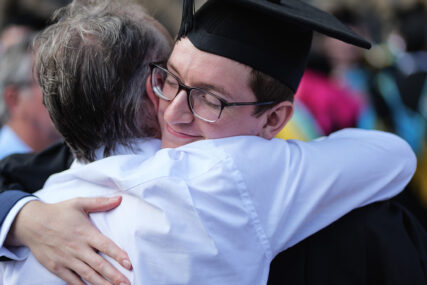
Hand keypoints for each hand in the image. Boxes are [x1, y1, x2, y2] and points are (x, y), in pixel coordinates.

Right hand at [7, 197, 131, 284]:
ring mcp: (67, 259)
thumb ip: (100, 202)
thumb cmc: (58, 212)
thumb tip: (120, 198)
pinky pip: (72, 280)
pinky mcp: (57, 267)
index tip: (129, 264)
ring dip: (102, 284)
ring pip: (88, 275)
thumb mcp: (79, 203)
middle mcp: (77, 248)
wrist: (31, 223)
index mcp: (85, 233)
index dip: (118, 255)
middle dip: (114, 276)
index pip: (106, 246)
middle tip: (127, 283)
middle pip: (99, 265)